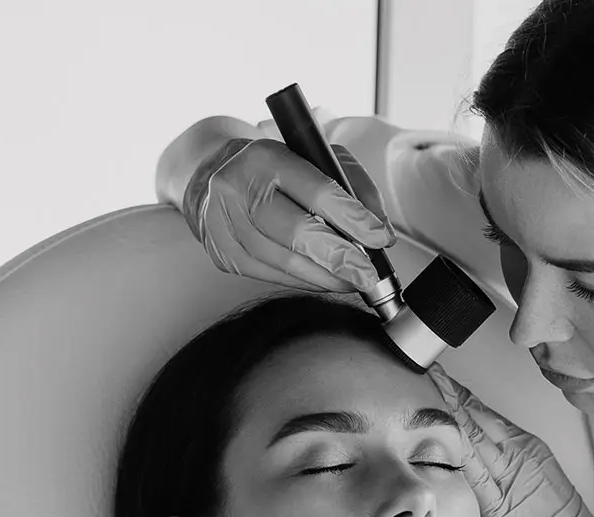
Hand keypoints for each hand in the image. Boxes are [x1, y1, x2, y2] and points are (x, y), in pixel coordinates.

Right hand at [179, 136, 395, 293]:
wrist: (212, 177)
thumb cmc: (273, 168)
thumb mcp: (316, 158)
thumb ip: (355, 186)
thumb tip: (382, 230)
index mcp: (266, 158)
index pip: (317, 191)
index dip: (353, 219)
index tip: (379, 238)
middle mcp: (239, 189)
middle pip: (297, 232)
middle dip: (340, 257)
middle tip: (368, 274)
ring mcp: (226, 225)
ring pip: (284, 260)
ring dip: (325, 276)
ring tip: (353, 280)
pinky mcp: (223, 254)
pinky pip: (270, 275)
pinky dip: (304, 280)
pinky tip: (324, 280)